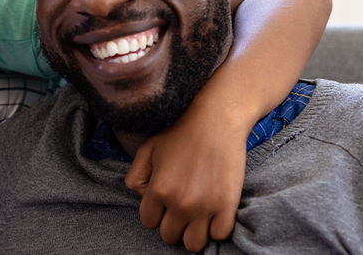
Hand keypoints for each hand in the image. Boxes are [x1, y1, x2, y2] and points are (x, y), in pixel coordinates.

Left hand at [125, 110, 245, 251]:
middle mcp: (179, 203)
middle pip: (169, 236)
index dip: (156, 213)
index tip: (165, 203)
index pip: (149, 222)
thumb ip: (136, 176)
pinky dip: (216, 228)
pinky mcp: (227, 206)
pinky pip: (219, 235)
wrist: (217, 121)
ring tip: (197, 216)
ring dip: (193, 232)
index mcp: (158, 190)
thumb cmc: (180, 132)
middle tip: (182, 208)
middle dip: (173, 224)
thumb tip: (143, 198)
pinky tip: (214, 213)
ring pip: (193, 244)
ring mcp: (204, 207)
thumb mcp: (147, 149)